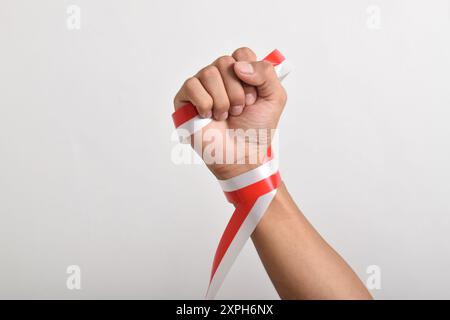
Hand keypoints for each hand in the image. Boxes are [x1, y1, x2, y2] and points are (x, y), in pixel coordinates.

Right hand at [173, 47, 286, 178]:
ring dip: (222, 100)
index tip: (254, 97)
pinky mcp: (185, 100)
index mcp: (240, 73)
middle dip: (237, 91)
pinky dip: (204, 103)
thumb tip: (238, 66)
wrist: (242, 154)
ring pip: (208, 73)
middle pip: (225, 62)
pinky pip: (191, 86)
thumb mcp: (275, 97)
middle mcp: (219, 77)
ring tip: (225, 115)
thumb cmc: (256, 129)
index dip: (250, 75)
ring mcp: (201, 87)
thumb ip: (266, 72)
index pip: (241, 53)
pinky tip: (208, 116)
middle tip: (239, 110)